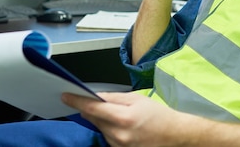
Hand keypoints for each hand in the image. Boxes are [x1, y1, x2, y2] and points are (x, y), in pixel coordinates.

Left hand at [62, 91, 193, 146]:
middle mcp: (119, 135)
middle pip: (93, 119)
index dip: (76, 101)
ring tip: (119, 115)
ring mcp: (119, 146)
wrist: (174, 136)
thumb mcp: (135, 98)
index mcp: (123, 117)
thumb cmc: (157, 115)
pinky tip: (122, 126)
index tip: (65, 96)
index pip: (92, 108)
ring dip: (101, 120)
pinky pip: (106, 137)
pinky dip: (108, 129)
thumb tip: (94, 96)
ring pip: (99, 128)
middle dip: (91, 109)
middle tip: (95, 101)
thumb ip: (112, 97)